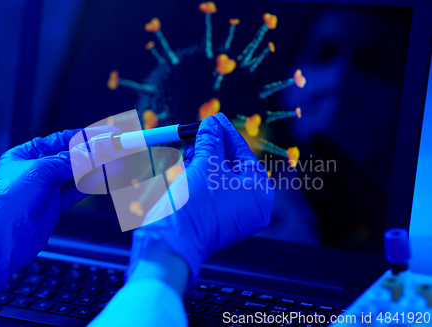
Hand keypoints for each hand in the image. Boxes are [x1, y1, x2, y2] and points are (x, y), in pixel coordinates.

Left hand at [0, 126, 118, 296]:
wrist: (0, 239)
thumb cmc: (6, 204)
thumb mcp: (40, 171)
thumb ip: (70, 161)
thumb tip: (93, 151)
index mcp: (26, 154)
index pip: (62, 140)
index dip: (87, 136)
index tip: (107, 135)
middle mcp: (36, 170)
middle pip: (73, 156)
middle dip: (96, 151)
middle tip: (117, 147)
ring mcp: (46, 189)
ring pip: (78, 173)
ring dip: (98, 167)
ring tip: (117, 161)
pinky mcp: (54, 206)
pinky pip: (77, 190)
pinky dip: (92, 183)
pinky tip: (105, 175)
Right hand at [126, 113, 274, 292]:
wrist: (172, 242)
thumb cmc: (197, 205)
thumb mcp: (206, 163)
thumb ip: (212, 140)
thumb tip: (213, 123)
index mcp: (259, 193)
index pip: (244, 154)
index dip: (226, 134)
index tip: (214, 120)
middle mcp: (249, 206)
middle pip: (232, 166)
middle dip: (212, 147)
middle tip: (198, 131)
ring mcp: (231, 216)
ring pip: (218, 179)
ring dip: (203, 161)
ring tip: (190, 148)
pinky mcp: (212, 220)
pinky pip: (209, 193)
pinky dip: (198, 178)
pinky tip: (186, 165)